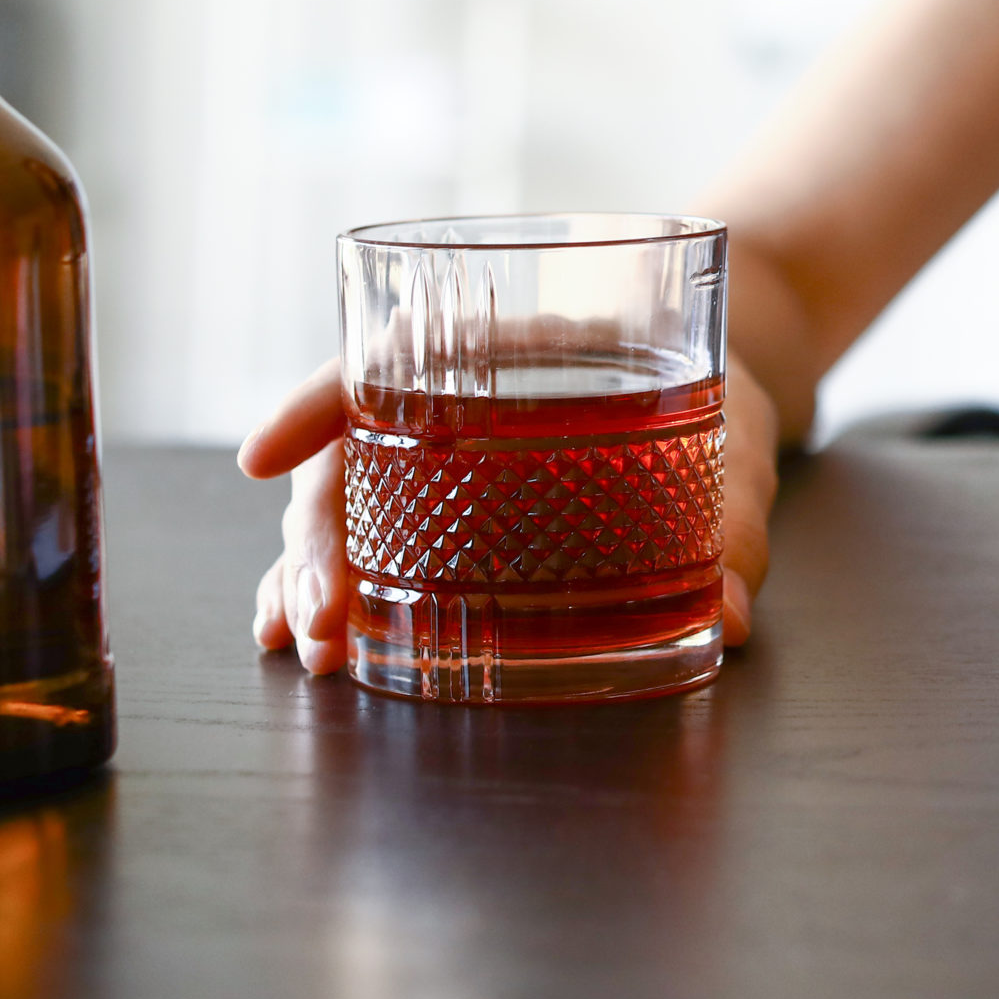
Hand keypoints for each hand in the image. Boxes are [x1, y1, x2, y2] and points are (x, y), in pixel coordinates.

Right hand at [242, 357, 782, 672]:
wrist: (732, 390)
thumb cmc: (723, 390)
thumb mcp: (736, 444)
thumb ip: (733, 521)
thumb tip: (728, 616)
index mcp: (509, 346)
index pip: (386, 358)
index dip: (316, 404)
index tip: (262, 457)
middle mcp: (456, 399)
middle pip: (354, 454)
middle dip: (318, 537)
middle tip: (325, 618)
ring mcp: (445, 459)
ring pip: (348, 509)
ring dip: (314, 579)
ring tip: (313, 653)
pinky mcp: (454, 515)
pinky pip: (375, 547)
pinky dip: (338, 592)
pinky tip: (311, 645)